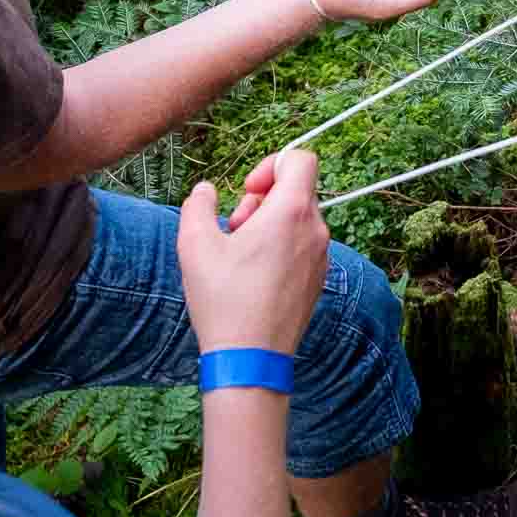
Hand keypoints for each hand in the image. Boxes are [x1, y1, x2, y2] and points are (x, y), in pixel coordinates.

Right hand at [180, 148, 330, 356]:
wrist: (251, 357)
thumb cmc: (224, 299)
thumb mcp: (194, 244)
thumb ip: (198, 204)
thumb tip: (206, 191)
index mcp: (292, 212)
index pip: (301, 159)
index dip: (271, 164)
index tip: (247, 190)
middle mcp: (315, 230)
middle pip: (297, 190)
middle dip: (262, 199)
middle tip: (236, 228)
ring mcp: (321, 257)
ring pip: (299, 219)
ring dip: (270, 225)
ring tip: (241, 254)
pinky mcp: (318, 280)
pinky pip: (303, 246)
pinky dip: (281, 248)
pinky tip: (254, 275)